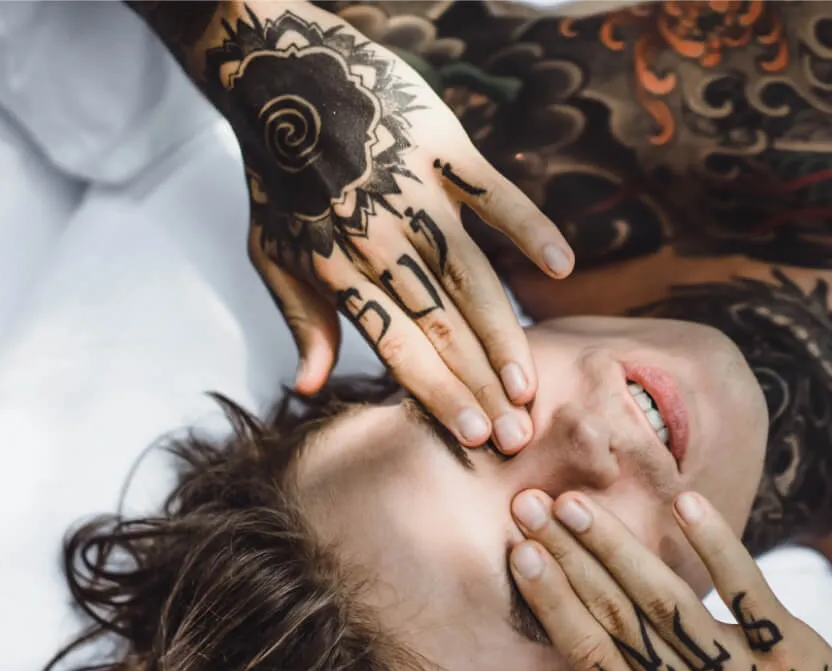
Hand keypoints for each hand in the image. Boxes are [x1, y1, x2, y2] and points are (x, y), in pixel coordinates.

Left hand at [207, 5, 572, 451]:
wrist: (278, 71)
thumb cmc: (278, 175)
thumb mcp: (270, 251)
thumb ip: (301, 319)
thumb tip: (310, 389)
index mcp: (340, 271)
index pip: (399, 347)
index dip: (439, 394)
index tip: (473, 438)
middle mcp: (380, 240)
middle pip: (441, 325)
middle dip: (480, 386)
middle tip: (517, 434)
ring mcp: (414, 193)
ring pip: (471, 276)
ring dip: (504, 334)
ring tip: (528, 385)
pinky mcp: (442, 148)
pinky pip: (493, 193)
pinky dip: (527, 227)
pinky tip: (561, 268)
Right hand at [508, 490, 831, 670]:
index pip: (588, 653)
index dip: (551, 601)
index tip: (520, 555)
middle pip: (613, 615)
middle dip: (566, 557)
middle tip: (529, 506)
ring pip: (663, 598)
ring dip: (615, 546)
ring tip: (576, 503)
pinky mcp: (791, 648)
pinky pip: (746, 589)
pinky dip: (717, 545)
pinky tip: (684, 503)